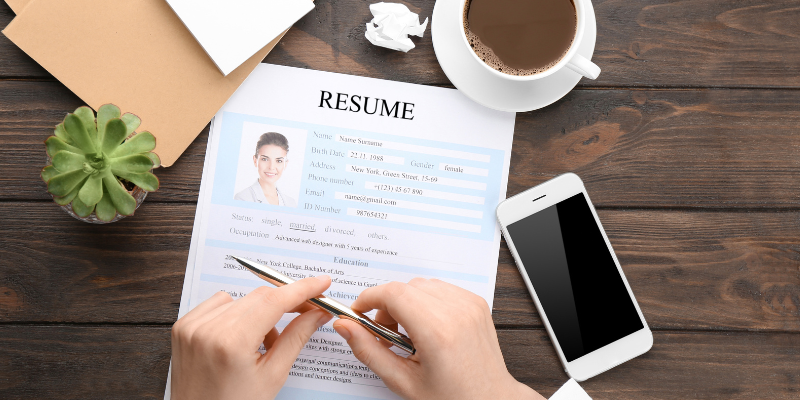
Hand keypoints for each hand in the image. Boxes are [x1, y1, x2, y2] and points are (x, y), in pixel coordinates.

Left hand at [170, 275, 332, 399]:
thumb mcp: (273, 375)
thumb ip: (297, 337)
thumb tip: (318, 313)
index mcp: (232, 343)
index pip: (275, 301)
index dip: (302, 289)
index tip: (321, 283)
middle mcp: (208, 329)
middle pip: (260, 297)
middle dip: (287, 301)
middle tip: (307, 311)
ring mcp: (192, 326)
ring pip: (242, 300)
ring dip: (260, 313)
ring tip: (263, 343)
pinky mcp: (183, 326)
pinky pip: (219, 304)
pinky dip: (236, 314)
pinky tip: (240, 337)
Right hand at [333, 279, 544, 399]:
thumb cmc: (451, 397)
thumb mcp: (402, 381)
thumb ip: (368, 350)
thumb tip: (344, 326)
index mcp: (437, 332)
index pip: (393, 294)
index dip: (369, 299)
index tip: (359, 312)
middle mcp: (456, 312)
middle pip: (405, 288)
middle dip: (387, 305)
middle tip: (385, 334)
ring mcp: (469, 305)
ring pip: (422, 286)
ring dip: (407, 302)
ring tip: (408, 333)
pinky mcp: (476, 303)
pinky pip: (441, 289)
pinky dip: (426, 302)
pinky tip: (426, 327)